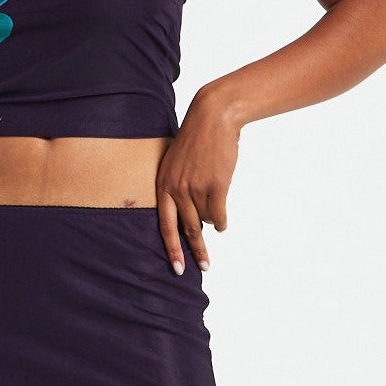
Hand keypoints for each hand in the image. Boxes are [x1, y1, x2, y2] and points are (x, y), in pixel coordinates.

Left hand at [155, 87, 239, 274]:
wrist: (213, 117)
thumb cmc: (197, 141)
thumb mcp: (176, 164)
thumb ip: (177, 189)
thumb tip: (190, 219)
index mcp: (163, 185)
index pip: (165, 225)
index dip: (172, 249)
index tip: (178, 268)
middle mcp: (177, 189)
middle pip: (187, 230)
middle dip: (196, 251)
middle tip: (205, 267)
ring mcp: (196, 188)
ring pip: (206, 219)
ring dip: (212, 219)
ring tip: (216, 209)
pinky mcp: (216, 186)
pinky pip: (219, 215)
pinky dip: (222, 221)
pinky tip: (223, 222)